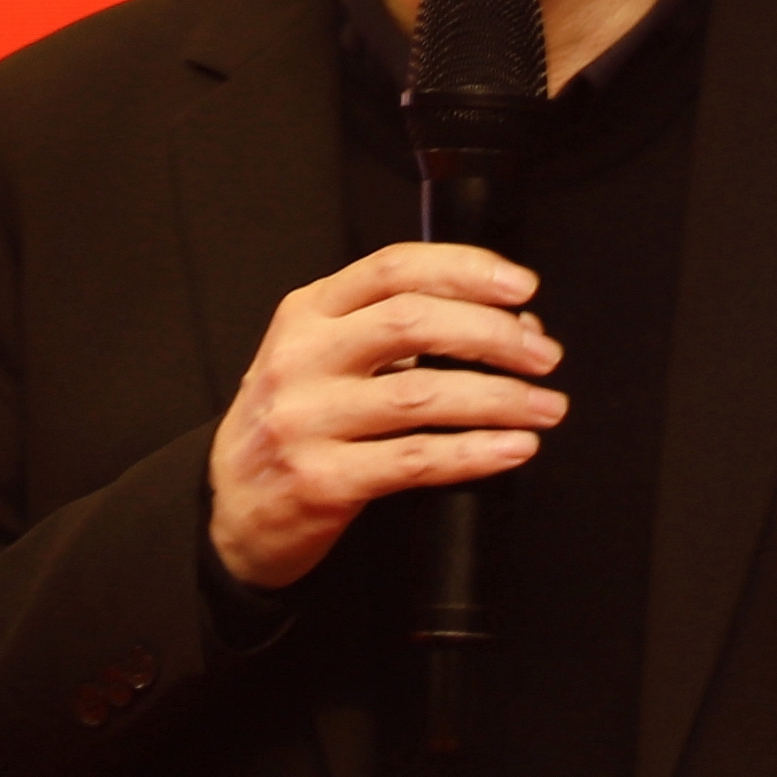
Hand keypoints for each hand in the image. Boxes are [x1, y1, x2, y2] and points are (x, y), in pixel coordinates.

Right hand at [208, 242, 565, 591]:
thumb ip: (399, 336)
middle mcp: (300, 358)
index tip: (521, 287)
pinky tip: (512, 448)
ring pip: (423, 394)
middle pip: (413, 322)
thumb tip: (511, 329)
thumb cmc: (294, 424)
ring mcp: (306, 420)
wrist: (230, 508)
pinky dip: (475, 453)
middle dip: (495, 335)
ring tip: (545, 407)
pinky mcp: (321, 480)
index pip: (393, 267)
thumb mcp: (322, 359)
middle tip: (544, 357)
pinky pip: (415, 460)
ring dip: (501, 399)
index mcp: (306, 313)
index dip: (465, 270)